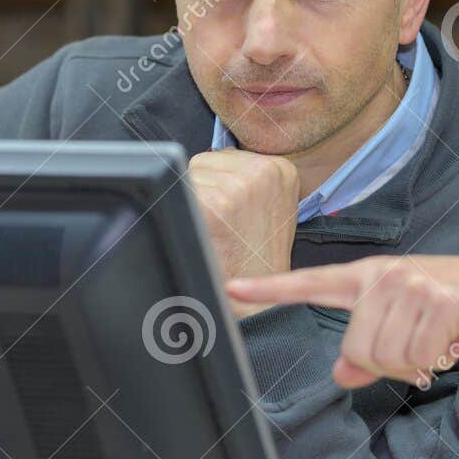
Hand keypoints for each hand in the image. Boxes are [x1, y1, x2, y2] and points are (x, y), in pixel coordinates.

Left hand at [187, 150, 299, 315]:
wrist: (256, 302)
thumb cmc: (256, 258)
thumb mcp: (268, 207)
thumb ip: (245, 177)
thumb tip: (205, 157)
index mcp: (282, 169)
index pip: (225, 155)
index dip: (219, 184)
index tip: (233, 213)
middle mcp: (264, 172)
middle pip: (204, 161)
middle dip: (206, 190)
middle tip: (225, 225)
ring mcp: (239, 187)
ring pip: (188, 176)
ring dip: (194, 202)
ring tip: (217, 231)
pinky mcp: (215, 204)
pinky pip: (176, 194)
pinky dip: (181, 214)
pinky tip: (204, 234)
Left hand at [227, 254, 458, 388]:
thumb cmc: (454, 307)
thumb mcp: (407, 322)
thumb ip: (370, 348)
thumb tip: (342, 375)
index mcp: (369, 277)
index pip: (311, 283)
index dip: (270, 289)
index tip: (230, 289)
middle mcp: (385, 276)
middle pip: (357, 348)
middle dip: (388, 364)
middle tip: (418, 351)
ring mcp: (413, 286)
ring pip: (387, 357)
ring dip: (415, 365)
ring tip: (436, 344)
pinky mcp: (440, 303)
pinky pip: (419, 358)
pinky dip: (437, 363)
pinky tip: (452, 344)